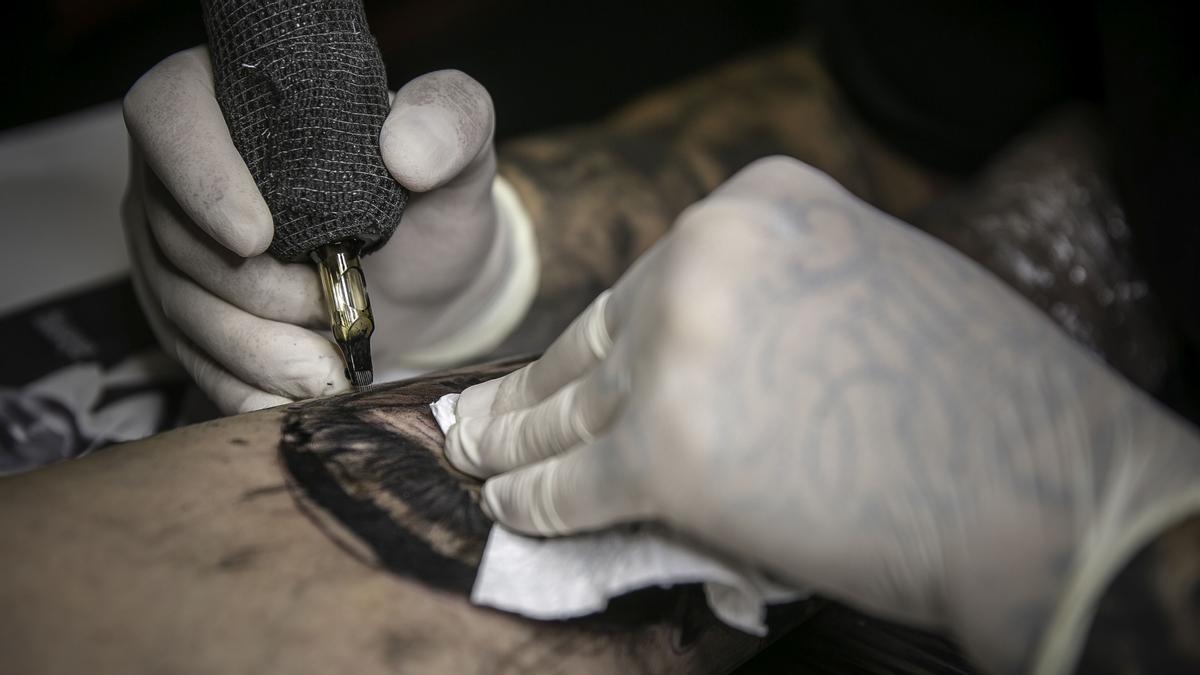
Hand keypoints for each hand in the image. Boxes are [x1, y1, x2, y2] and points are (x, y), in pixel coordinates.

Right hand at [122, 46, 504, 412]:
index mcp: (234, 97)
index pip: (169, 113)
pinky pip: (190, 358)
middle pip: (173, 231)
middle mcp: (184, 168)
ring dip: (254, 348)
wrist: (428, 278)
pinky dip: (246, 386)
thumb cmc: (434, 200)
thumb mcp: (462, 149)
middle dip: (252, 289)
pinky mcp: (187, 311)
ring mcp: (176, 244)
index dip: (201, 179)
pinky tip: (297, 398)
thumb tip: (405, 150)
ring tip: (327, 365)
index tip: (258, 239)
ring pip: (176, 304)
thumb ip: (450, 122)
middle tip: (328, 308)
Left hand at [445, 157, 1199, 671]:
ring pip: (570, 407)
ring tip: (477, 457)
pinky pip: (575, 480)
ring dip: (515, 442)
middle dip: (535, 387)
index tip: (563, 365)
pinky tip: (511, 505)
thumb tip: (709, 349)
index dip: (602, 335)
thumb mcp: (873, 282)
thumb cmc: (981, 398)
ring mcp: (680, 351)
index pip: (650, 277)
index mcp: (761, 202)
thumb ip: (778, 292)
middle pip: (597, 337)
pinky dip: (538, 499)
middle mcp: (707, 256)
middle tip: (482, 414)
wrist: (1042, 489)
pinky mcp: (667, 454)